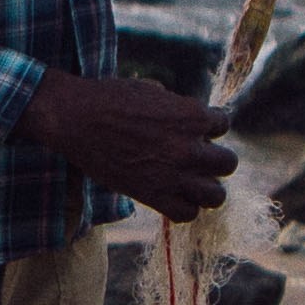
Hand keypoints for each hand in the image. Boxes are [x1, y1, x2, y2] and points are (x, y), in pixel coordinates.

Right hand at [21, 69, 233, 218]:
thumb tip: (184, 114)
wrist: (76, 119)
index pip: (223, 124)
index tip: (193, 130)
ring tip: (193, 184)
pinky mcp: (152, 196)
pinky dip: (184, 208)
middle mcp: (189, 147)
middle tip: (197, 159)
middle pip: (228, 163)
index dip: (209, 126)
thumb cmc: (110, 98)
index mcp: (192, 115)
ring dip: (207, 189)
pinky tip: (174, 196)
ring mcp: (173, 175)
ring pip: (216, 195)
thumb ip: (176, 106)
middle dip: (215, 160)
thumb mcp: (152, 91)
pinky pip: (187, 214)